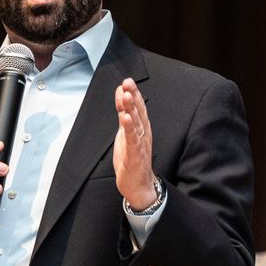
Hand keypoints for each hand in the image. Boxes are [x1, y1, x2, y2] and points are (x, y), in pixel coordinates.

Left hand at [114, 78, 157, 209]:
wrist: (138, 184)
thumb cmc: (132, 158)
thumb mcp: (125, 131)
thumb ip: (123, 112)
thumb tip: (121, 93)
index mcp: (142, 128)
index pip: (138, 107)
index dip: (133, 93)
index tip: (127, 80)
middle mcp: (143, 133)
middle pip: (139, 111)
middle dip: (133, 96)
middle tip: (128, 82)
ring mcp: (140, 144)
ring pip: (136, 123)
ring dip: (131, 108)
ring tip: (126, 95)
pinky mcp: (134, 154)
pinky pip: (132, 139)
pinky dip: (129, 128)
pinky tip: (126, 118)